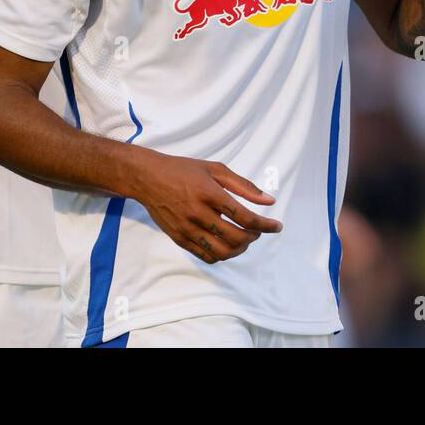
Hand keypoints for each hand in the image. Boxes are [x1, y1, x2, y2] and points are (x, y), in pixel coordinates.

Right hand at [131, 153, 282, 263]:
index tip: (277, 226)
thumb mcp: (215, 169)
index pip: (244, 217)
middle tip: (258, 230)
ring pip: (222, 252)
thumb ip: (244, 186)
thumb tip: (269, 200)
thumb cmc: (183, 170)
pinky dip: (222, 254)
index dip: (265, 225)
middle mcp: (198, 213)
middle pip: (236, 237)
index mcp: (209, 193)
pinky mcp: (179, 238)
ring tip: (244, 239)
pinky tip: (227, 244)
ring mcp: (187, 228)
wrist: (148, 178)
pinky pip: (206, 256)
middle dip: (254, 237)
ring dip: (240, 249)